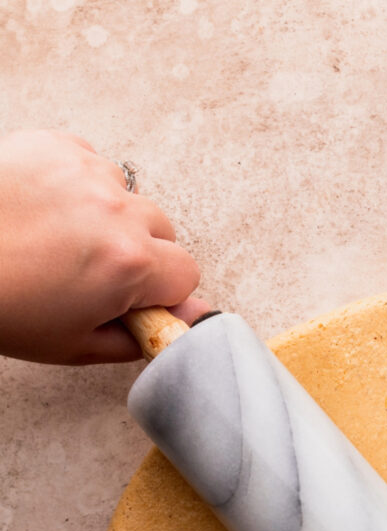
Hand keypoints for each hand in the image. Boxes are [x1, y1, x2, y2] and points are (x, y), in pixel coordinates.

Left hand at [0, 129, 209, 363]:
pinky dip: (78, 188)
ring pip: (127, 198)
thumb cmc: (0, 303)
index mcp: (129, 265)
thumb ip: (135, 338)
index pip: (186, 274)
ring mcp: (87, 172)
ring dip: (109, 218)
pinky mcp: (57, 146)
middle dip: (142, 253)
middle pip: (163, 230)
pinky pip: (91, 166)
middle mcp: (116, 210)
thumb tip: (171, 326)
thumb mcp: (73, 345)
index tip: (136, 300)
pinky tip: (46, 211)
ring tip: (62, 239)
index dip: (162, 292)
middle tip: (96, 274)